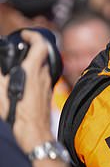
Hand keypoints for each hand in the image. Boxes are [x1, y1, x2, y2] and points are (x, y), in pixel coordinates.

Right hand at [0, 30, 54, 150]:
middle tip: (20, 47)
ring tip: (20, 62)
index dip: (33, 35)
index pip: (40, 44)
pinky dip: (36, 71)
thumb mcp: (1, 90)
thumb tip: (2, 66)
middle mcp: (43, 74)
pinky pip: (43, 75)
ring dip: (34, 59)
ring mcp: (48, 83)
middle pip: (43, 53)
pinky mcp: (48, 91)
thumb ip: (1, 74)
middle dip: (32, 46)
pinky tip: (25, 78)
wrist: (34, 131)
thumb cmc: (18, 113)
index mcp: (33, 70)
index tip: (23, 35)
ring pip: (44, 64)